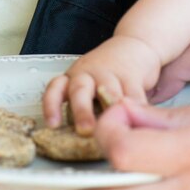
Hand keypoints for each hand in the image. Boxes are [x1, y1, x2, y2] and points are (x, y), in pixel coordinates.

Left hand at [42, 35, 159, 133]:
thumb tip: (82, 144)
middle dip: (82, 111)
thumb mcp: (89, 85)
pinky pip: (134, 95)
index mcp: (73, 78)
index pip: (55, 89)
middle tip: (85, 130)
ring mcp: (110, 73)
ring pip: (109, 92)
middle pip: (79, 90)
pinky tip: (138, 122)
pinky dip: (136, 110)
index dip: (51, 106)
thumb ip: (85, 108)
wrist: (133, 45)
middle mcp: (88, 74)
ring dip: (112, 110)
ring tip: (116, 126)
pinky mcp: (131, 76)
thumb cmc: (107, 72)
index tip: (53, 125)